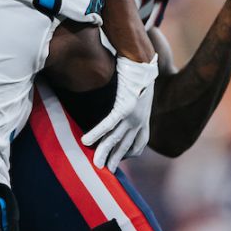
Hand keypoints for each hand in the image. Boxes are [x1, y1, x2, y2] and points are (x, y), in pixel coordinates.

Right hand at [80, 55, 158, 171]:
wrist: (141, 59)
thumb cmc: (138, 73)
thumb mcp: (139, 94)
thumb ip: (132, 105)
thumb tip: (122, 108)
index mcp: (144, 119)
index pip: (139, 145)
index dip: (129, 154)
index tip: (120, 158)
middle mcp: (140, 121)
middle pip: (125, 146)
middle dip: (114, 160)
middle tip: (105, 171)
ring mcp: (133, 115)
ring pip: (115, 138)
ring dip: (104, 152)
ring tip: (94, 163)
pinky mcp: (124, 107)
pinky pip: (108, 124)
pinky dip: (96, 133)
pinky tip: (86, 141)